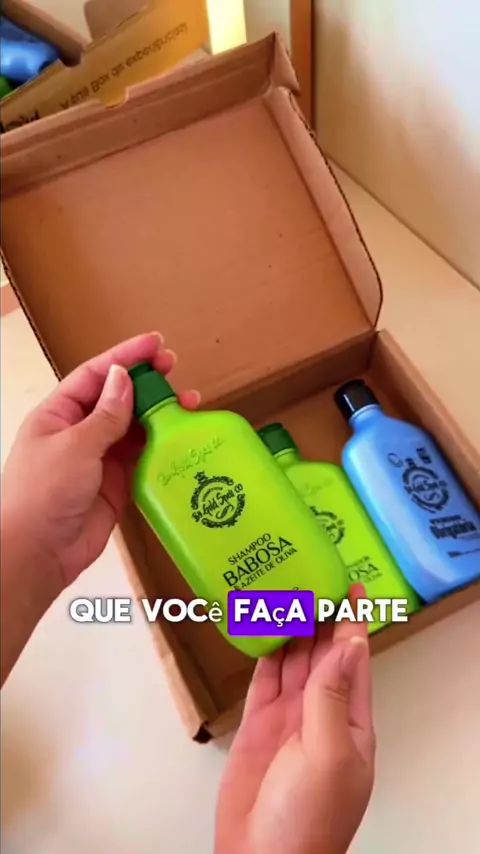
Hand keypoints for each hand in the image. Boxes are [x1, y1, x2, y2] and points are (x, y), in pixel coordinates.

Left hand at [1, 332, 198, 593]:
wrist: (37, 554)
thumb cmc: (44, 493)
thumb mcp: (75, 445)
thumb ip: (106, 414)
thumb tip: (124, 377)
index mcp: (58, 414)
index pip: (95, 375)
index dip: (125, 356)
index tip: (156, 344)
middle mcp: (79, 432)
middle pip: (118, 399)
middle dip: (146, 383)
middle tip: (176, 369)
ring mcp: (99, 459)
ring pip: (134, 428)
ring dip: (159, 415)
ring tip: (188, 403)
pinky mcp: (117, 485)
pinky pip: (143, 459)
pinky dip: (161, 447)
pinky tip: (182, 439)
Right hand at [216, 586, 374, 853]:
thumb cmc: (309, 818)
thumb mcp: (329, 753)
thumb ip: (333, 696)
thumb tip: (350, 643)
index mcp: (350, 720)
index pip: (355, 658)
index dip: (354, 621)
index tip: (351, 584)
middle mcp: (321, 712)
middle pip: (322, 652)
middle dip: (319, 615)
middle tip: (309, 574)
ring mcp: (289, 717)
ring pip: (293, 660)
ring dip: (291, 628)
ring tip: (286, 589)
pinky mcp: (257, 723)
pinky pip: (263, 678)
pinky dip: (263, 652)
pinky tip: (262, 628)